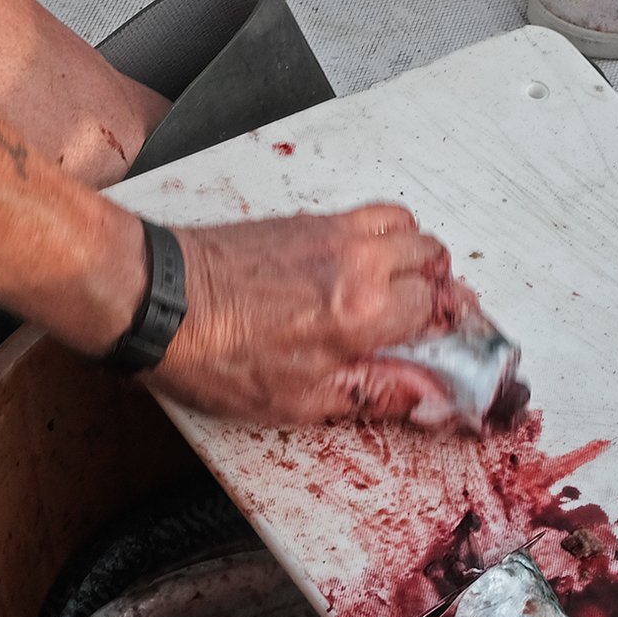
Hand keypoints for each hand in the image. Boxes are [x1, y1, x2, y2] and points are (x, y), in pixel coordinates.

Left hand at [145, 206, 457, 424]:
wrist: (159, 300)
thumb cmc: (215, 352)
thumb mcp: (303, 399)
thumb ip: (378, 394)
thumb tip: (430, 400)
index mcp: (364, 310)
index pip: (443, 311)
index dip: (458, 335)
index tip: (456, 354)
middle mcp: (357, 259)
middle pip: (435, 258)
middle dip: (443, 291)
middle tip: (431, 325)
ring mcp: (331, 231)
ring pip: (407, 226)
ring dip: (417, 256)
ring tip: (404, 290)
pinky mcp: (304, 220)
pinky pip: (367, 216)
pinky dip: (383, 237)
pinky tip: (362, 268)